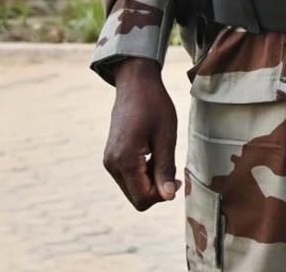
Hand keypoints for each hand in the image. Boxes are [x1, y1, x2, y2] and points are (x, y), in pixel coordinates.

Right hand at [102, 57, 177, 210]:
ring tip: (160, 155)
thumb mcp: (166, 137)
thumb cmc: (154, 106)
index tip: (176, 178)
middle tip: (170, 167)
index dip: (162, 195)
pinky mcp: (111, 158)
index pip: (142, 199)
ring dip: (150, 180)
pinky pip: (128, 178)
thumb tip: (168, 197)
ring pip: (132, 189)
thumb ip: (165, 168)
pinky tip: (152, 153)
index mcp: (125, 161)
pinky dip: (142, 173)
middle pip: (136, 198)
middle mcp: (112, 165)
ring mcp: (109, 162)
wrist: (135, 85)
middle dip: (156, 189)